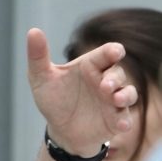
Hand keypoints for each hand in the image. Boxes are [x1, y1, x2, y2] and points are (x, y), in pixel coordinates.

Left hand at [27, 28, 137, 154]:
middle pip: (118, 72)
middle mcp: (106, 80)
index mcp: (91, 65)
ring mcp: (113, 100)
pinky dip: (125, 121)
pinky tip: (122, 126)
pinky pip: (126, 118)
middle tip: (105, 85)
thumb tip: (33, 30)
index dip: (113, 51)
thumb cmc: (53, 99)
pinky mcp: (117, 120)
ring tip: (116, 99)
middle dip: (115, 77)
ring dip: (125, 95)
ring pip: (128, 93)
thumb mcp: (41, 78)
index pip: (107, 53)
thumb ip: (37, 56)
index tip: (114, 52)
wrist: (60, 130)